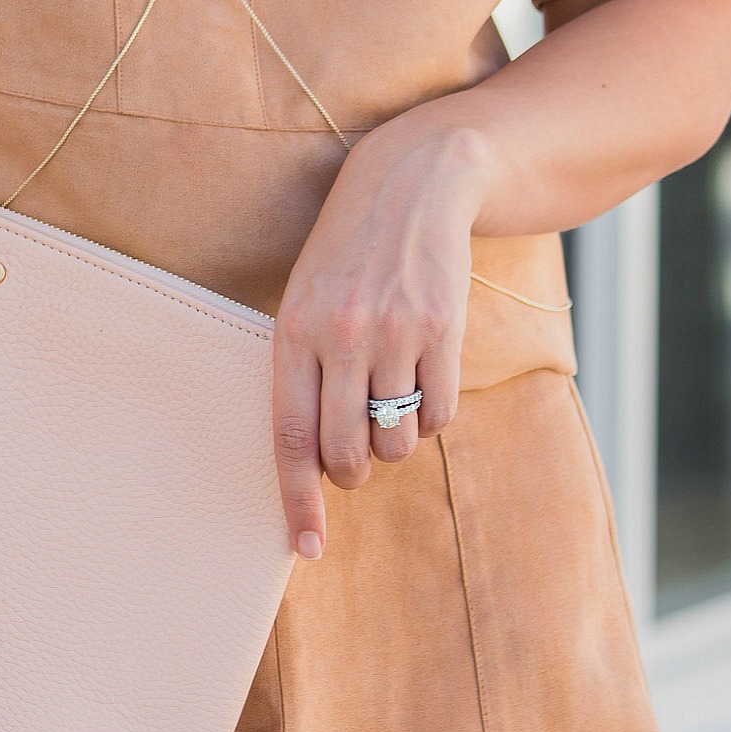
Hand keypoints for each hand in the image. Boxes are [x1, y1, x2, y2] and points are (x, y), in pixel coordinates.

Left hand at [272, 120, 489, 558]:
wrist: (411, 184)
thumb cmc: (346, 256)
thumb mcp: (302, 302)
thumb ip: (301, 373)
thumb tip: (313, 458)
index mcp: (291, 334)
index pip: (288, 438)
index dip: (296, 500)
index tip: (304, 547)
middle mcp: (340, 337)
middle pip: (345, 451)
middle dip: (351, 476)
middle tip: (355, 465)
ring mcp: (393, 333)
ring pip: (396, 439)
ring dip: (395, 442)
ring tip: (389, 401)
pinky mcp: (442, 329)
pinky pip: (439, 414)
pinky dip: (432, 417)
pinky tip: (423, 379)